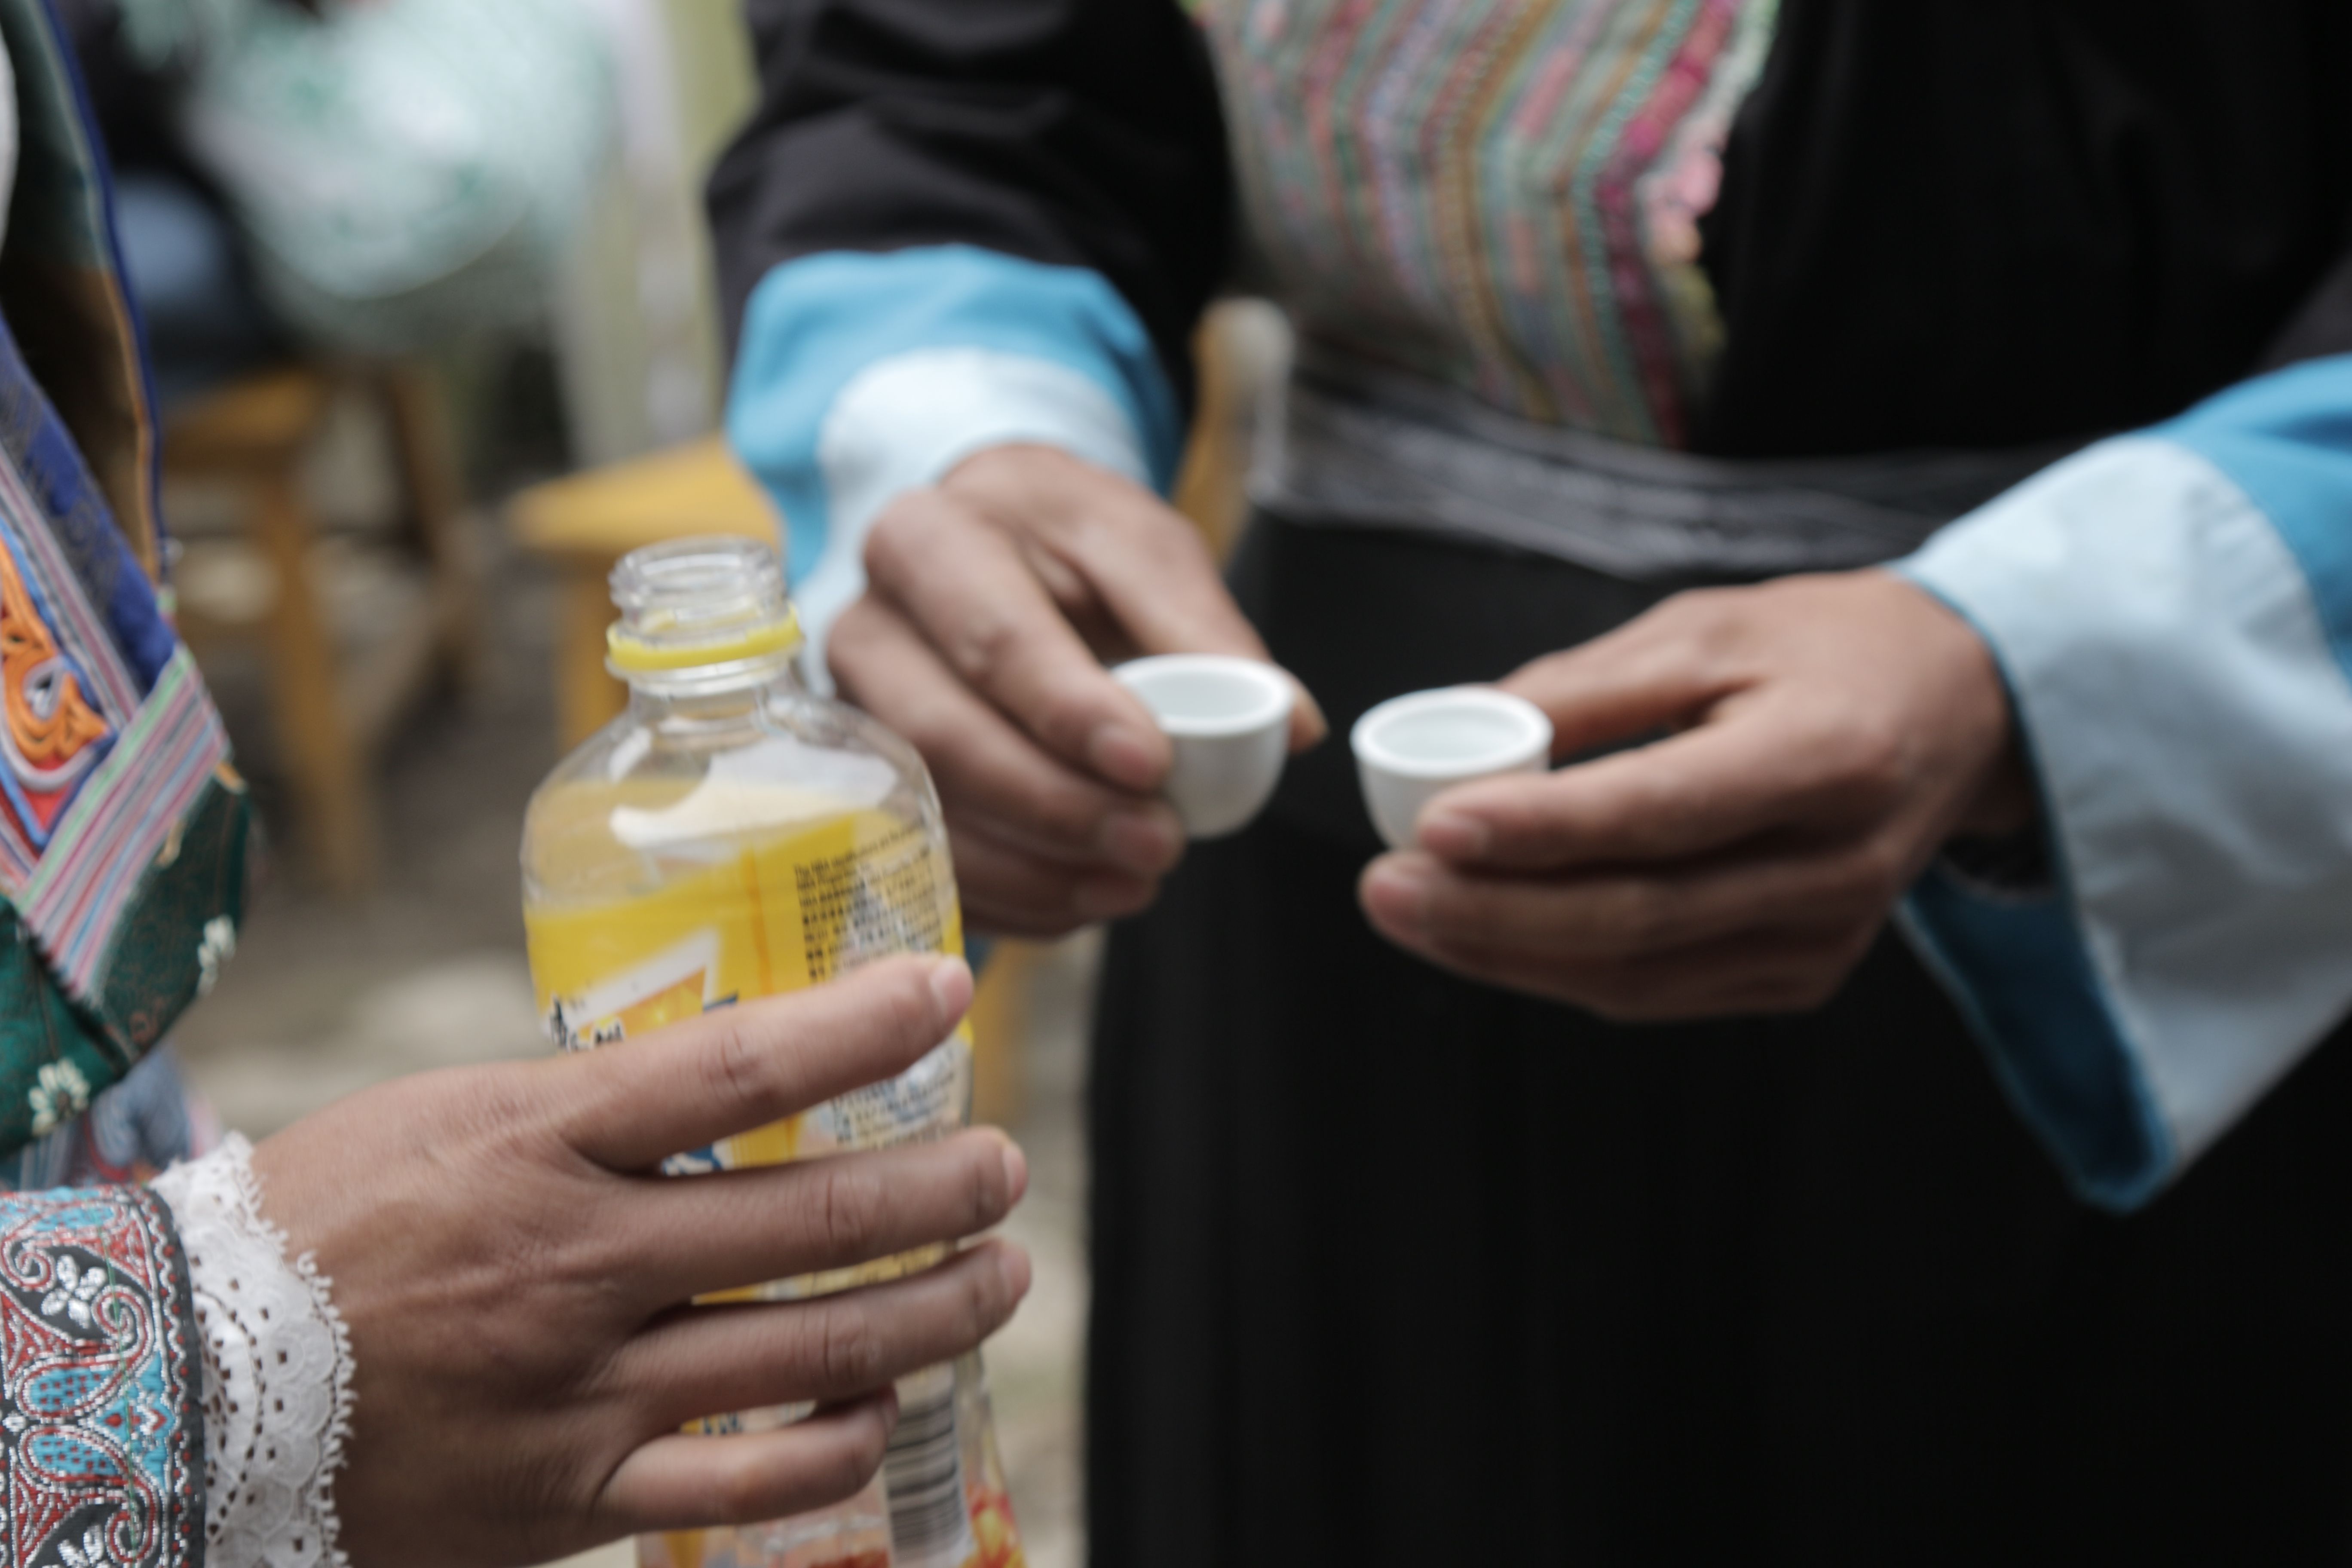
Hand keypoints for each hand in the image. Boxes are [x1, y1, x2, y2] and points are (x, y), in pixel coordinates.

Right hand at [251, 956, 1029, 1567]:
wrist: (181, 1382)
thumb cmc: (330, 1222)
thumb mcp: (452, 1117)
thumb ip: (594, 1109)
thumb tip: (740, 1075)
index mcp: (537, 1142)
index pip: (738, 1065)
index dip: (864, 1024)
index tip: (953, 990)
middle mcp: (575, 1265)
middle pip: (813, 1218)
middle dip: (943, 1189)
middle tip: (1006, 1164)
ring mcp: (579, 1391)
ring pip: (813, 1350)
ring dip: (935, 1309)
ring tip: (1000, 1276)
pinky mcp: (569, 1499)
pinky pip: (746, 1487)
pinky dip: (836, 1445)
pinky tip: (877, 1409)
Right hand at [830, 445, 1323, 936]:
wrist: (992, 549)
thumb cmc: (1068, 546)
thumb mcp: (1141, 549)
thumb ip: (1205, 630)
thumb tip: (1285, 725)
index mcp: (929, 539)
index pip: (992, 638)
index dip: (1069, 712)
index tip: (1151, 763)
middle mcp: (867, 628)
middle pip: (943, 737)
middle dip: (1058, 804)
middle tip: (1160, 844)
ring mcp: (853, 716)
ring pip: (928, 813)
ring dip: (1039, 866)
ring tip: (1136, 882)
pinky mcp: (864, 785)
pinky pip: (924, 863)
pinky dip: (1011, 898)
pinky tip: (1087, 900)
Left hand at [1358, 572, 2032, 1017]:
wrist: (1953, 710)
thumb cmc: (1817, 652)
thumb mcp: (1707, 630)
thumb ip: (1587, 689)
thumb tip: (1459, 732)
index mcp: (1827, 757)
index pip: (1663, 811)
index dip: (1542, 827)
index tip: (1431, 826)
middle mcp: (1837, 865)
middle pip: (1640, 912)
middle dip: (1493, 910)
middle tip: (1382, 887)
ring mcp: (1826, 936)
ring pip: (1638, 971)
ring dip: (1506, 951)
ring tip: (1405, 912)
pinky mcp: (1803, 975)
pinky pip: (1659, 991)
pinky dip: (1560, 969)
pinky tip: (1482, 936)